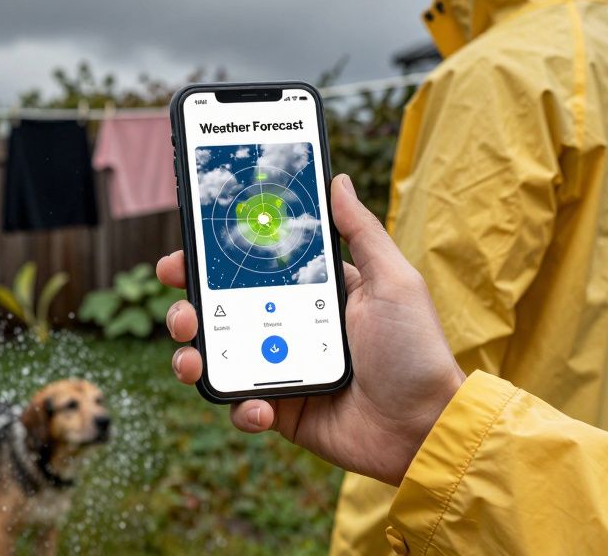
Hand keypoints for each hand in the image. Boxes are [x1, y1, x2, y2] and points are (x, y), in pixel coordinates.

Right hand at [157, 174, 464, 484]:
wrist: (425, 426)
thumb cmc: (416, 350)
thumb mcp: (392, 281)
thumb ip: (361, 231)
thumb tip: (336, 180)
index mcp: (314, 293)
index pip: (253, 267)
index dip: (214, 259)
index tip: (186, 251)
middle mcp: (291, 328)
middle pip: (221, 311)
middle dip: (188, 306)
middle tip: (181, 308)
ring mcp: (282, 370)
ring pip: (219, 357)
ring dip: (192, 355)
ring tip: (192, 358)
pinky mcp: (282, 412)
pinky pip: (242, 407)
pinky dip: (240, 407)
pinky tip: (258, 406)